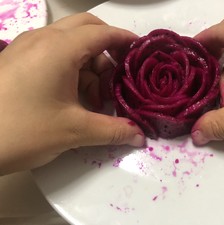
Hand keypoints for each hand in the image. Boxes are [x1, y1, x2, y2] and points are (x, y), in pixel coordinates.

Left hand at [0, 13, 144, 174]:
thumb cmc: (22, 130)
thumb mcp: (74, 131)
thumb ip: (113, 130)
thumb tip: (140, 136)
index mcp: (59, 48)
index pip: (103, 33)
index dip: (125, 40)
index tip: (140, 51)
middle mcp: (43, 39)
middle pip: (87, 30)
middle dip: (107, 50)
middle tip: (118, 76)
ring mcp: (27, 48)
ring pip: (71, 44)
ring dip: (89, 67)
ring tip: (94, 101)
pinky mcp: (18, 60)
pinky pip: (54, 55)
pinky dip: (71, 71)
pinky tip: (72, 99)